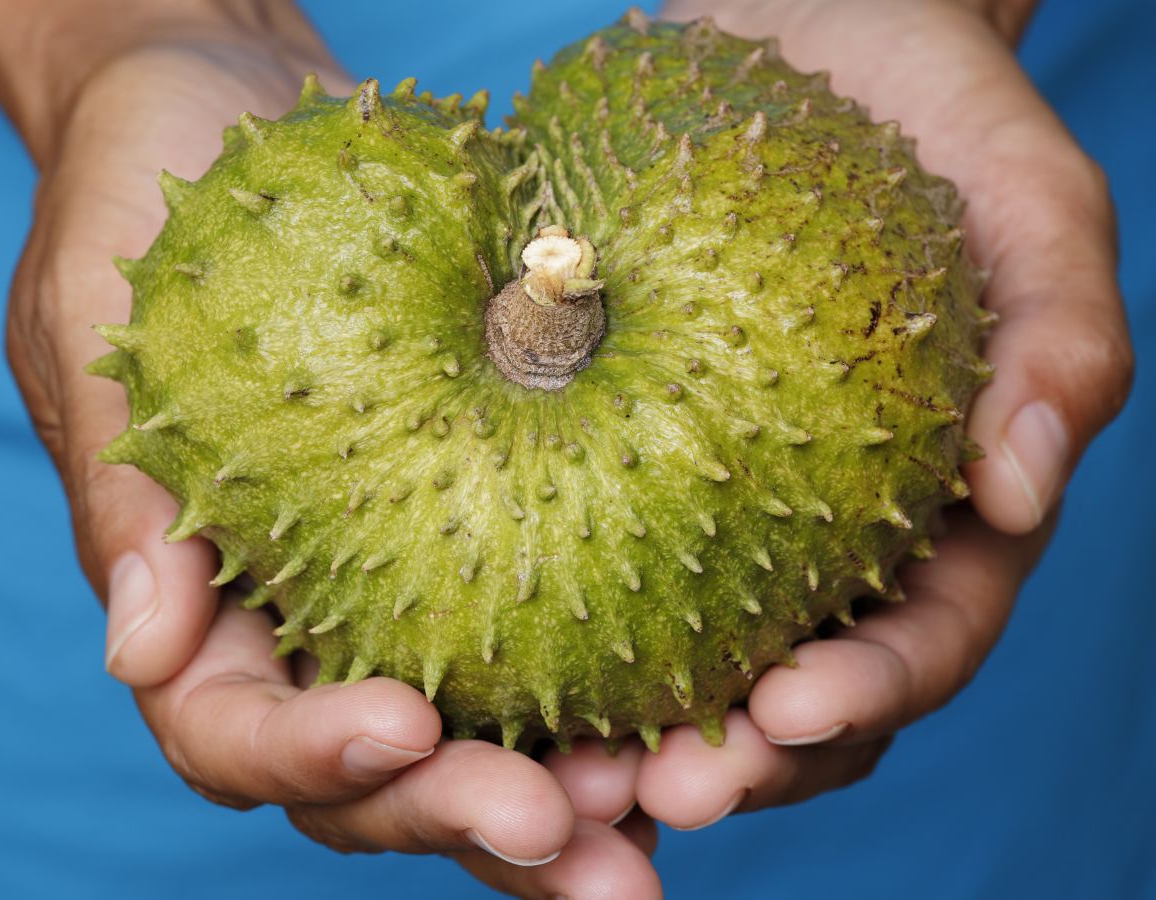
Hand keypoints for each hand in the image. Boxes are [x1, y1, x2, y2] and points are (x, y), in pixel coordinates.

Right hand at [0, 2, 663, 894]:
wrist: (238, 126)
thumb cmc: (146, 203)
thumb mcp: (96, 322)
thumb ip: (123, 494)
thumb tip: (141, 654)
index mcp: (198, 605)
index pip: (237, 730)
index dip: (315, 751)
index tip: (406, 723)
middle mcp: (309, 622)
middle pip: (375, 775)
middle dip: (467, 814)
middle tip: (575, 835)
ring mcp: (405, 591)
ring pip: (481, 737)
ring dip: (563, 801)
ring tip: (654, 812)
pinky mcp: (495, 531)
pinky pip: (554, 632)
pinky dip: (618, 689)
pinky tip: (701, 710)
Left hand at [627, 0, 1132, 829]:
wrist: (815, 44)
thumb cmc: (938, 117)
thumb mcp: (1031, 207)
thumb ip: (1060, 341)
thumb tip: (1020, 487)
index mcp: (942, 510)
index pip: (921, 639)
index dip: (866, 696)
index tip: (785, 713)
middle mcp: (833, 532)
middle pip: (797, 691)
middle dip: (736, 761)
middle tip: (650, 796)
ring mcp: (733, 506)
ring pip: (688, 657)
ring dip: (630, 734)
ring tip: (559, 773)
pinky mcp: (640, 458)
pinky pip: (598, 555)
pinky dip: (557, 618)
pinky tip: (490, 648)